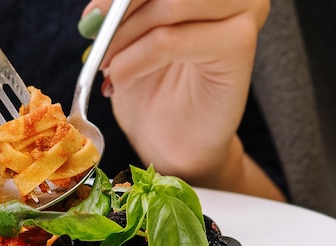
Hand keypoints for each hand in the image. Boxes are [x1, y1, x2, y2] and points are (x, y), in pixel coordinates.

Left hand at [82, 0, 283, 199]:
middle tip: (95, 41)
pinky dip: (135, 60)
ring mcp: (243, 11)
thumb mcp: (129, 39)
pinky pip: (169, 40)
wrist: (172, 142)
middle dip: (120, 11)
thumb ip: (122, 11)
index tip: (91, 18)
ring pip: (168, 5)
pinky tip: (122, 80)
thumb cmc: (152, 91)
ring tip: (110, 67)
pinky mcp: (239, 44)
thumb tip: (97, 12)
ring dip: (125, 37)